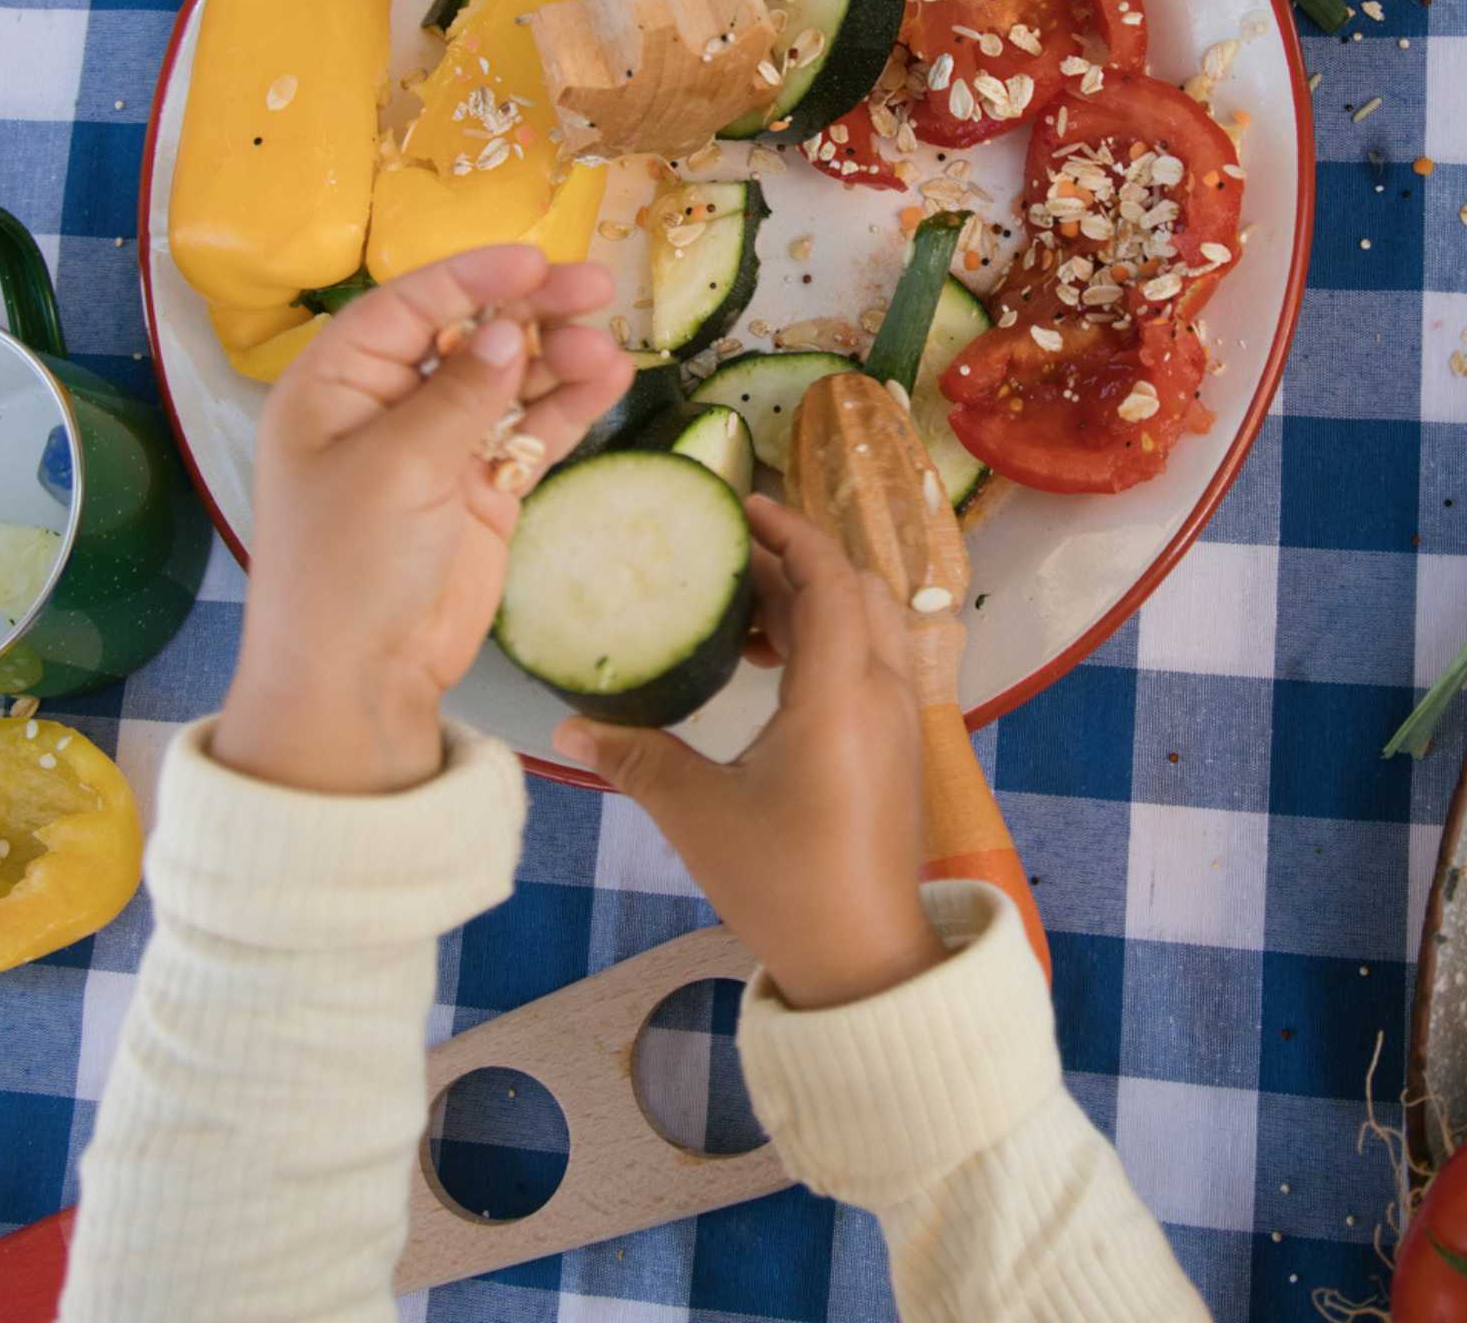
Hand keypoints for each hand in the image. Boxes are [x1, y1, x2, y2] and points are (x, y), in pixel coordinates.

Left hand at [212, 246, 631, 797]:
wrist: (359, 680)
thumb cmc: (349, 564)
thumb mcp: (396, 468)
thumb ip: (457, 394)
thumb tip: (507, 330)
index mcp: (336, 385)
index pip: (409, 305)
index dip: (474, 276)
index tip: (538, 258)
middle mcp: (386, 405)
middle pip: (467, 334)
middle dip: (531, 310)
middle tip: (599, 288)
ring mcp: (438, 448)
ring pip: (508, 381)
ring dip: (558, 360)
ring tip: (609, 351)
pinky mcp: (481, 490)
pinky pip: (530, 431)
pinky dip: (568, 407)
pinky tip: (608, 381)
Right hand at [553, 497, 946, 1010]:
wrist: (865, 960)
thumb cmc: (785, 882)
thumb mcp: (699, 815)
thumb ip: (637, 758)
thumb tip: (569, 726)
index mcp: (841, 692)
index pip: (829, 578)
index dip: (790, 532)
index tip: (743, 506)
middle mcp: (882, 691)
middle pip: (854, 589)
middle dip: (796, 561)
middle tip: (731, 559)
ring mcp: (896, 721)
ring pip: (866, 625)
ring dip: (812, 602)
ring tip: (740, 618)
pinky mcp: (894, 748)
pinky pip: (869, 661)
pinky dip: (826, 641)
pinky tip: (768, 672)